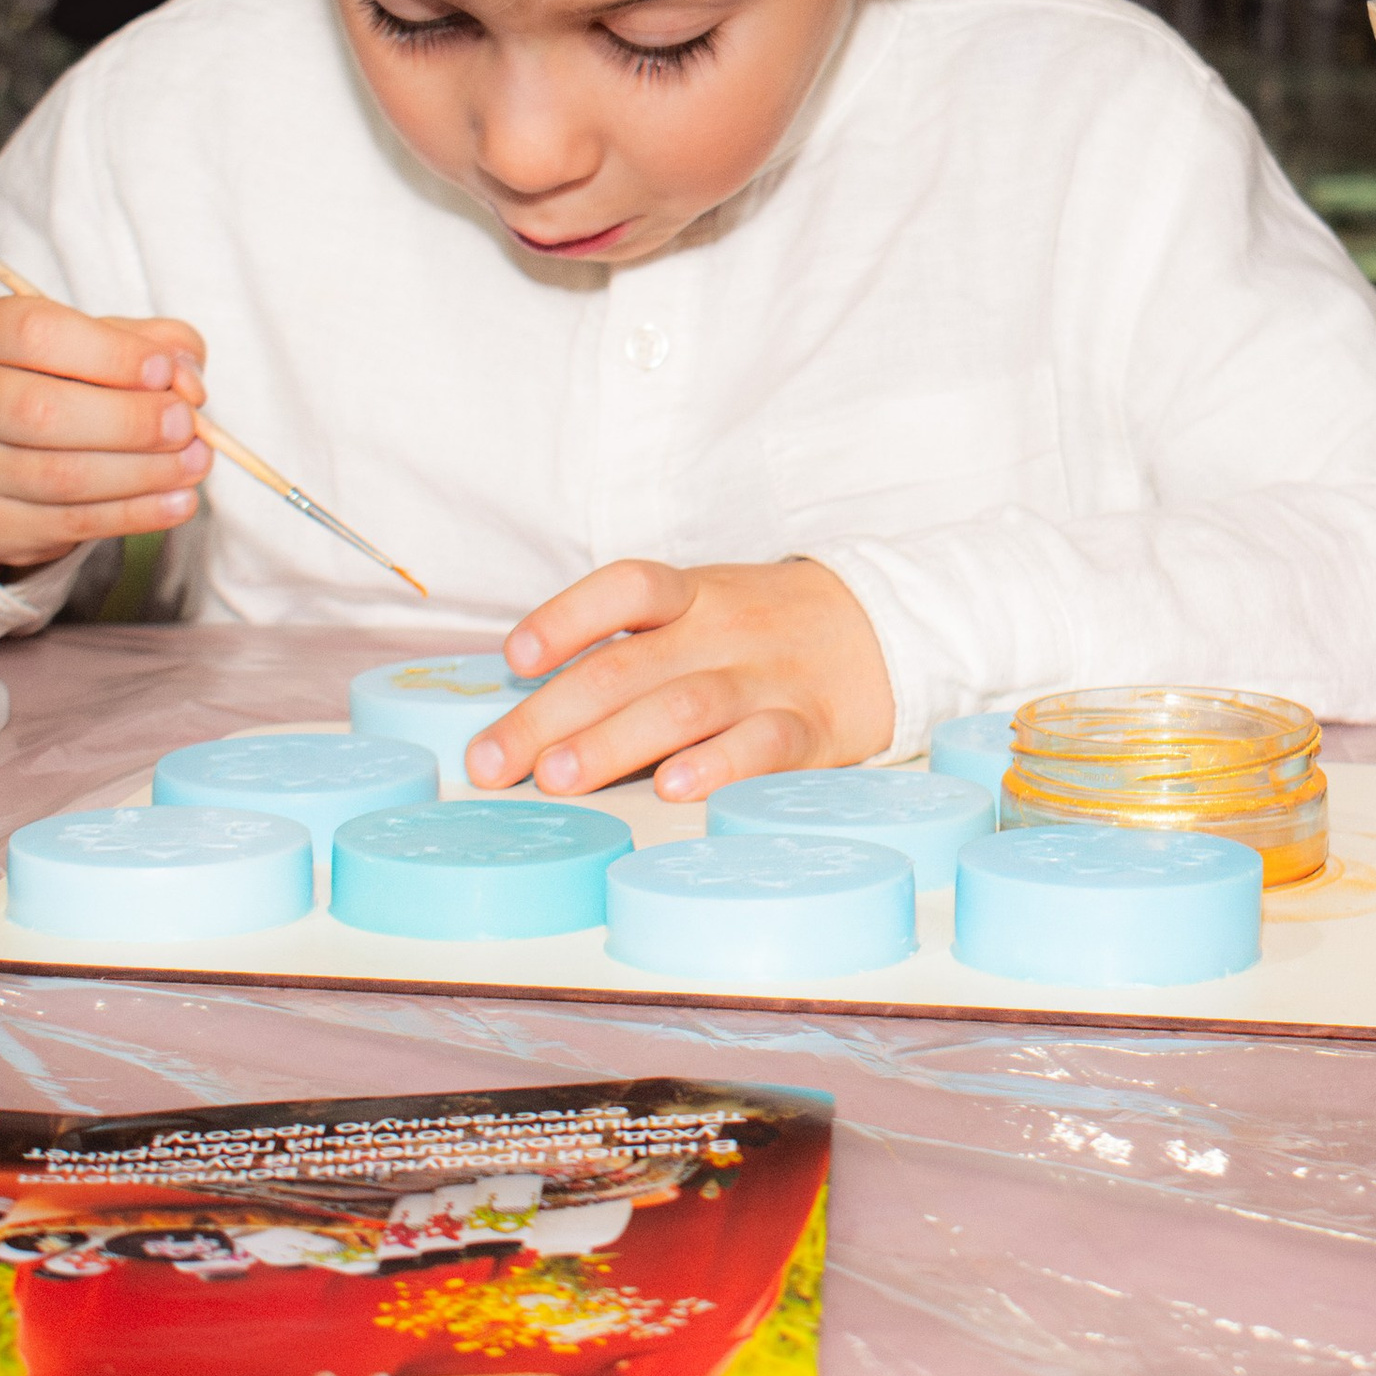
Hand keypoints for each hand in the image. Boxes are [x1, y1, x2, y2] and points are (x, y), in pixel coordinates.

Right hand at [0, 297, 208, 570]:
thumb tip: (185, 381)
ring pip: (58, 477)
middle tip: (187, 426)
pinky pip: (65, 524)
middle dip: (131, 422)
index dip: (110, 355)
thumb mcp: (114, 341)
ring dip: (143, 474)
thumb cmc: (79, 375)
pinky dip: (133, 515)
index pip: (38, 334)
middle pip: (42, 412)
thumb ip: (158, 342)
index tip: (164, 371)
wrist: (29, 437)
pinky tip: (177, 502)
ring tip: (196, 463)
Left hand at [463, 557, 892, 799]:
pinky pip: (762, 744)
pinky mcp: (810, 727)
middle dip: (551, 715)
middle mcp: (726, 630)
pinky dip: (716, 766)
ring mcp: (769, 678)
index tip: (516, 655)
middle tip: (493, 761)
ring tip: (556, 778)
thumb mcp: (703, 610)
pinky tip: (672, 787)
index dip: (568, 616)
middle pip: (630, 666)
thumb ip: (633, 649)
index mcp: (694, 595)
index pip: (627, 587)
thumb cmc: (760, 631)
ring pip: (684, 706)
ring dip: (614, 742)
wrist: (882, 631)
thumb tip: (530, 708)